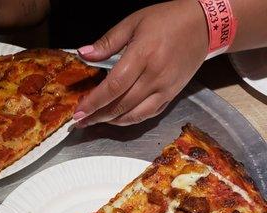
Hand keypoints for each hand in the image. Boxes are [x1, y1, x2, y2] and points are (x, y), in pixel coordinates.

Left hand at [73, 0, 208, 126]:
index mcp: (142, 55)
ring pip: (134, 115)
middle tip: (80, 122)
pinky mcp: (171, 96)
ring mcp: (164, 89)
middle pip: (121, 105)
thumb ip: (108, 42)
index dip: (94, 102)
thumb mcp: (134, 22)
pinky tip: (117, 119)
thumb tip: (83, 54)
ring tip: (95, 121)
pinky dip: (130, 120)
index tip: (78, 112)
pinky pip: (148, 115)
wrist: (205, 25)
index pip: (113, 86)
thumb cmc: (167, 20)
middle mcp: (154, 76)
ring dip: (112, 122)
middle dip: (98, 116)